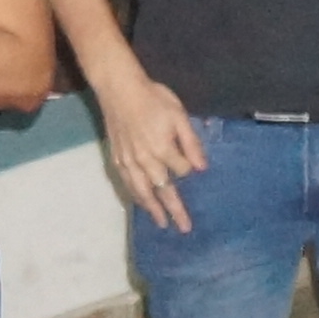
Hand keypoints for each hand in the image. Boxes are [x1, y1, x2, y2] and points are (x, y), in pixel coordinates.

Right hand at [92, 65, 208, 235]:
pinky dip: (135, 196)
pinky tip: (140, 202)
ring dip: (153, 209)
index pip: (182, 170)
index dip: (188, 169)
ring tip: (162, 223)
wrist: (119, 89)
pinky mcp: (117, 159)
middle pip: (163, 190)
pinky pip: (127, 184)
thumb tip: (201, 168)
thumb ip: (191, 143)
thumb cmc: (153, 98)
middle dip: (174, 210)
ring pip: (142, 192)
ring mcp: (129, 162)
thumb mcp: (179, 115)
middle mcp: (145, 161)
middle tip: (184, 228)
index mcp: (163, 149)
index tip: (192, 166)